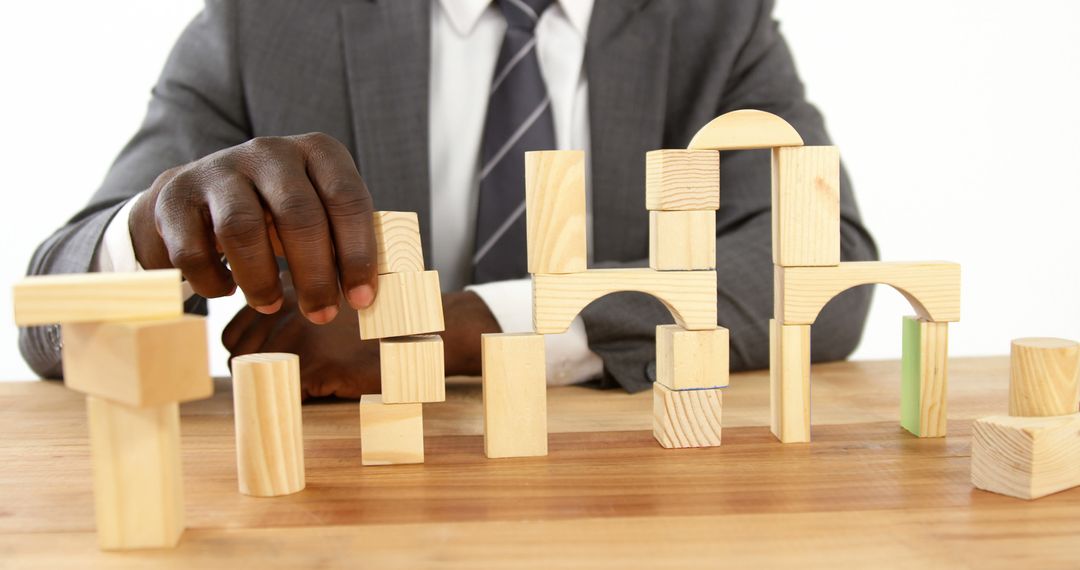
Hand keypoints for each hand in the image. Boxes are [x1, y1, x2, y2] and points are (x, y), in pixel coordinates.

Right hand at [130, 133, 377, 323]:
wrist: (198, 195)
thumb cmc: (276, 212)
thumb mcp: (318, 212)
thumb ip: (345, 241)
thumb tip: (371, 297)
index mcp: (317, 151)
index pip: (347, 199)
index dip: (358, 253)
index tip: (362, 300)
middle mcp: (269, 151)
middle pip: (298, 215)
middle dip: (315, 275)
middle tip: (323, 314)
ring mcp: (219, 169)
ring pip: (242, 229)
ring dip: (262, 280)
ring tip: (271, 306)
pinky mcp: (176, 197)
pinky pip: (194, 249)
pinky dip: (214, 282)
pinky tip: (228, 291)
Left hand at [223, 281, 500, 399]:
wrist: (425, 327)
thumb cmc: (381, 320)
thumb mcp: (333, 298)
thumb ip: (297, 312)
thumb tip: (259, 352)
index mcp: (289, 289)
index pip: (233, 330)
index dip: (246, 351)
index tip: (266, 361)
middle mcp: (288, 308)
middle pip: (237, 354)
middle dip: (254, 370)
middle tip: (282, 378)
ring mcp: (300, 334)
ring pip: (257, 375)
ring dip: (274, 385)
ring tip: (304, 383)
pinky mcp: (318, 363)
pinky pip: (288, 393)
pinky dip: (301, 398)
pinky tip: (326, 388)